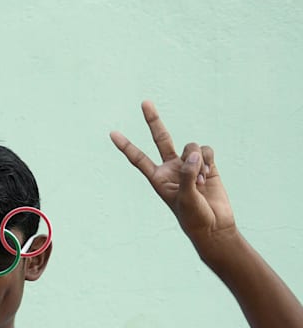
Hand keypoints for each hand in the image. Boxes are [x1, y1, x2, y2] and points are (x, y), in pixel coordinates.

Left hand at [110, 100, 234, 244]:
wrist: (214, 226)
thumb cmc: (194, 217)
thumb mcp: (185, 198)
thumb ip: (187, 173)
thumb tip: (193, 153)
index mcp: (157, 178)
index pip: (138, 158)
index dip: (126, 146)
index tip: (112, 133)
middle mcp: (171, 168)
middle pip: (160, 138)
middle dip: (153, 120)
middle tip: (144, 102)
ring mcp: (189, 164)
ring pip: (190, 146)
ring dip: (198, 161)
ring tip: (201, 181)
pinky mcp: (207, 164)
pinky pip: (206, 150)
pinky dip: (208, 160)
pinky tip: (209, 174)